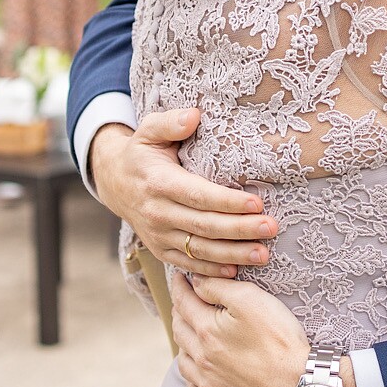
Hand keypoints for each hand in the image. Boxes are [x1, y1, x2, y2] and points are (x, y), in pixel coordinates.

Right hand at [90, 109, 276, 276]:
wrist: (115, 184)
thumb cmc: (142, 153)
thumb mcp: (149, 130)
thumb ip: (170, 122)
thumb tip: (194, 116)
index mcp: (159, 183)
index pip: (198, 196)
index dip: (228, 202)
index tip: (257, 203)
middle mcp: (158, 213)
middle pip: (204, 226)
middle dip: (240, 229)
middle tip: (271, 228)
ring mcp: (159, 236)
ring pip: (200, 250)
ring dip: (233, 254)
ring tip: (264, 254)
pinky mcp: (161, 251)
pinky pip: (189, 264)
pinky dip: (212, 270)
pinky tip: (236, 270)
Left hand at [171, 273, 327, 386]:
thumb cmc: (279, 341)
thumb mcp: (252, 300)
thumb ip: (219, 288)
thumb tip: (196, 282)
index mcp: (206, 332)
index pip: (183, 303)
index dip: (179, 287)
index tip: (178, 278)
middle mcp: (200, 361)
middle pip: (179, 331)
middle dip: (179, 312)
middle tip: (184, 303)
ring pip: (183, 362)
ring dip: (183, 345)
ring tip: (190, 336)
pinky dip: (192, 378)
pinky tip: (199, 373)